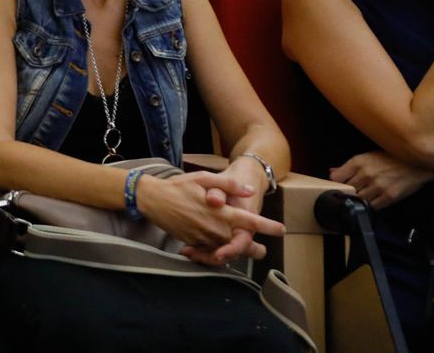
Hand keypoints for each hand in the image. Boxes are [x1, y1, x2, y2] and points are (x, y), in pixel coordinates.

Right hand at [136, 170, 282, 265]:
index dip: (269, 226)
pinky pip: (210, 253)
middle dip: (254, 248)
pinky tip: (219, 252)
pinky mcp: (194, 243)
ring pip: (227, 251)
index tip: (281, 230)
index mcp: (221, 212)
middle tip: (262, 251)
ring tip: (245, 254)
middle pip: (242, 243)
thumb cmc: (178, 186)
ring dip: (237, 253)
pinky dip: (217, 255)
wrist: (152, 199)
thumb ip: (228, 184)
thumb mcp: (203, 177)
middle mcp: (215, 228)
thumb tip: (249, 190)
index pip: (251, 221)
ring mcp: (204, 238)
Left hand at [331, 151, 433, 209]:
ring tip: (360, 198)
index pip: (337, 177)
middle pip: (347, 189)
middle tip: (349, 194)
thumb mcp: (367, 157)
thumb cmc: (390, 158)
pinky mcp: (389, 196)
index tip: (337, 186)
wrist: (417, 164)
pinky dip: (369, 206)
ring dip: (358, 200)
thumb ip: (349, 166)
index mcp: (358, 162)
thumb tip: (331, 172)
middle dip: (346, 192)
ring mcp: (378, 186)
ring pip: (358, 199)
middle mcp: (366, 173)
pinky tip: (370, 203)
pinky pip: (372, 206)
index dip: (335, 184)